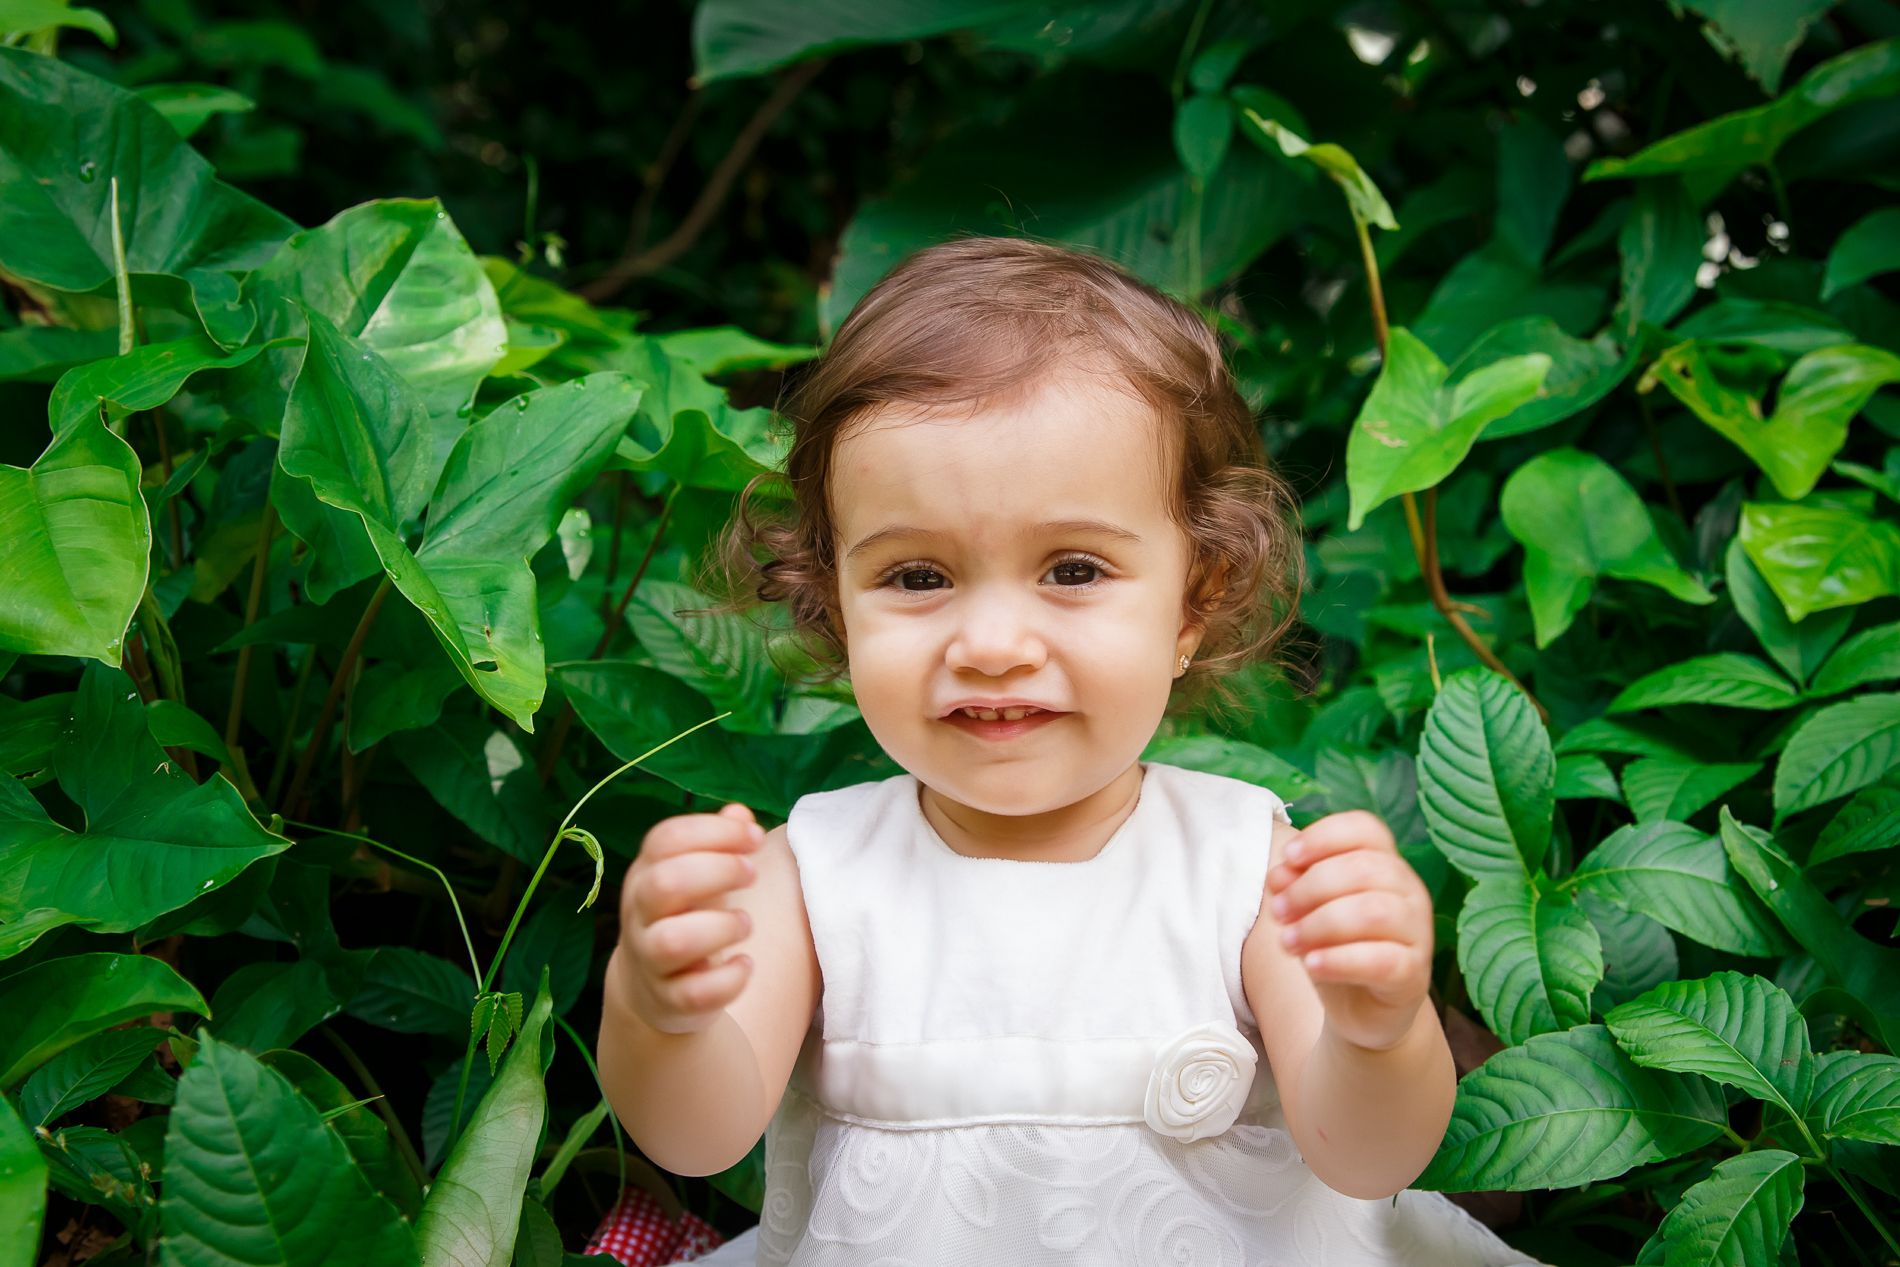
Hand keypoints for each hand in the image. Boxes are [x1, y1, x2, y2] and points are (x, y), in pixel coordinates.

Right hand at [613, 802, 763, 1034]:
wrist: (651, 988)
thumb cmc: (685, 915)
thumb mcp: (696, 872)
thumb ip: (719, 840)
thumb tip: (740, 814)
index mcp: (646, 872)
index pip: (665, 839)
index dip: (714, 831)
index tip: (754, 837)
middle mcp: (640, 913)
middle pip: (665, 883)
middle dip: (718, 872)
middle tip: (751, 874)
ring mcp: (650, 959)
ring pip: (672, 941)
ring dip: (720, 928)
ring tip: (744, 923)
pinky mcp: (668, 1000)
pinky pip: (692, 994)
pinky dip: (727, 980)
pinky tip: (744, 965)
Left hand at [1266, 810, 1432, 1052]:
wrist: (1360, 1009)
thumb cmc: (1336, 946)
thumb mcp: (1308, 912)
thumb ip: (1296, 888)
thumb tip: (1278, 874)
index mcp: (1386, 864)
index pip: (1365, 829)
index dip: (1324, 836)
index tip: (1288, 857)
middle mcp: (1410, 891)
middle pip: (1364, 868)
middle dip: (1311, 886)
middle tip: (1278, 910)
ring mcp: (1418, 933)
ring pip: (1374, 912)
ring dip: (1320, 923)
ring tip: (1288, 941)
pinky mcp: (1414, 975)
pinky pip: (1382, 960)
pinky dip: (1340, 960)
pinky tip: (1312, 964)